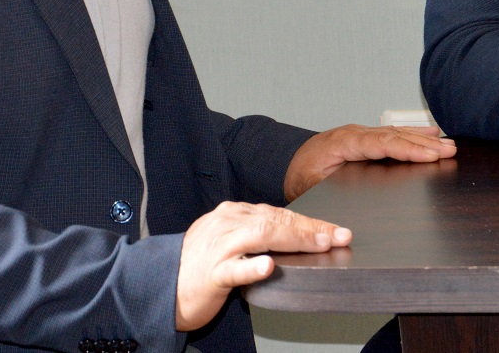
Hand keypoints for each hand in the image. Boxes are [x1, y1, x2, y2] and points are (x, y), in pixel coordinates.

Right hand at [175, 202, 349, 331]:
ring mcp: (218, 248)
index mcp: (233, 214)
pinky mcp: (210, 274)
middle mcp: (227, 224)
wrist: (161, 285)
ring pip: (259, 236)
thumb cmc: (198, 266)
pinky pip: (233, 269)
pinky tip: (267, 266)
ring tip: (317, 243)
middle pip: (275, 220)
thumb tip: (293, 234)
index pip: (278, 214)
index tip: (335, 230)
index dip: (309, 222)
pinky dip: (252, 266)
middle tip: (338, 236)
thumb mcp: (229, 241)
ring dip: (292, 238)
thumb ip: (255, 234)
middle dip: (310, 228)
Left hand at [283, 124, 455, 200]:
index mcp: (344, 143)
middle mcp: (355, 134)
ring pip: (397, 133)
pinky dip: (413, 134)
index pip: (383, 144)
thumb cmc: (297, 175)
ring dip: (423, 138)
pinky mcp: (364, 138)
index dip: (409, 149)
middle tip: (450, 150)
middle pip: (395, 136)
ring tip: (447, 143)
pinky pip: (392, 134)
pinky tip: (429, 134)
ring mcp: (361, 134)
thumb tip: (352, 200)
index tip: (431, 155)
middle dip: (424, 144)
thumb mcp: (310, 186)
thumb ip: (331, 188)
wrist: (285, 161)